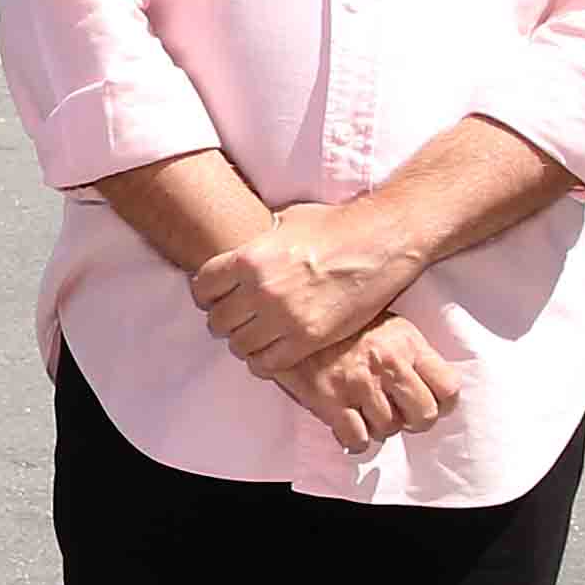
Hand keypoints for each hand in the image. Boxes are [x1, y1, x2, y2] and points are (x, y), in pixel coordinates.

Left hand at [187, 203, 418, 382]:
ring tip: (255, 336)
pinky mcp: (309, 338)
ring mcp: (284, 317)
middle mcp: (261, 290)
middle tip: (236, 320)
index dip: (206, 295)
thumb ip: (258, 243)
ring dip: (243, 342)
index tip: (214, 298)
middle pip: (217, 320)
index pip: (203, 287)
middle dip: (223, 320)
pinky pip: (268, 363)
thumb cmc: (337, 226)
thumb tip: (244, 247)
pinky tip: (272, 351)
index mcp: (249, 258)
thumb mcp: (286, 221)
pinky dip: (264, 361)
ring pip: (239, 345)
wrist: (382, 241)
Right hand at [285, 318, 457, 454]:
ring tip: (366, 411)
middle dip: (414, 421)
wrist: (292, 320)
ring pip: (389, 429)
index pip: (448, 387)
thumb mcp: (389, 326)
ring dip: (379, 427)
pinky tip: (350, 426)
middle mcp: (387, 363)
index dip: (442, 403)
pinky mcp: (330, 400)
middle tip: (401, 415)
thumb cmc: (343, 328)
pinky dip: (355, 440)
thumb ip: (412, 354)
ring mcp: (359, 384)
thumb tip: (432, 387)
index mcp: (407, 343)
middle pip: (424, 415)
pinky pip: (357, 439)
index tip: (430, 403)